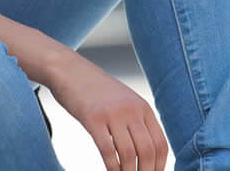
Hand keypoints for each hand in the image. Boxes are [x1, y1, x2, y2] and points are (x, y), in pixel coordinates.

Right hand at [47, 49, 167, 170]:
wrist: (68, 69)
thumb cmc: (95, 89)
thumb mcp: (123, 100)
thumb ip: (136, 121)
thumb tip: (147, 154)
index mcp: (142, 106)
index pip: (161, 144)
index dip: (160, 167)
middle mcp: (131, 109)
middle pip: (148, 151)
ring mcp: (112, 112)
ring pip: (130, 154)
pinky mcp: (92, 117)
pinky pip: (108, 151)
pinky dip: (111, 168)